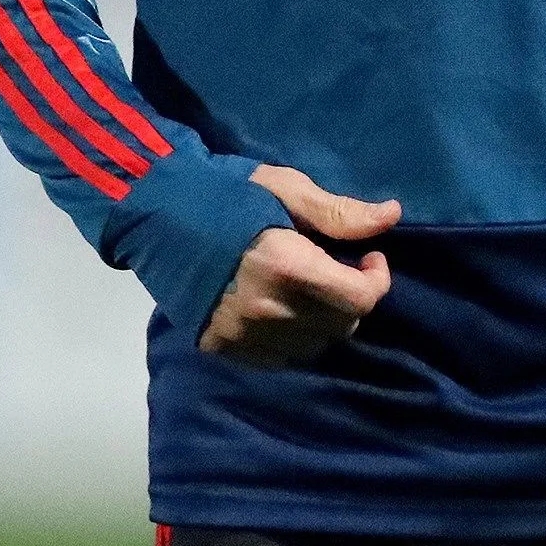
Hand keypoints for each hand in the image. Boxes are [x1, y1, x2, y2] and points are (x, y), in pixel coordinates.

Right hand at [197, 164, 400, 369]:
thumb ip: (339, 213)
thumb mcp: (285, 188)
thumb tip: (391, 217)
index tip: (369, 257)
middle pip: (342, 326)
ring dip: (324, 320)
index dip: (377, 279)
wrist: (154, 213)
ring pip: (313, 346)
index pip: (360, 299)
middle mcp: (269, 311)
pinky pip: (277, 357)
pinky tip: (281, 307)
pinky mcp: (221, 346)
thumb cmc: (225, 193)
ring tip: (310, 289)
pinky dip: (291, 336)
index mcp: (288, 268)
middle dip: (353, 298)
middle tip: (339, 269)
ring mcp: (242, 335)